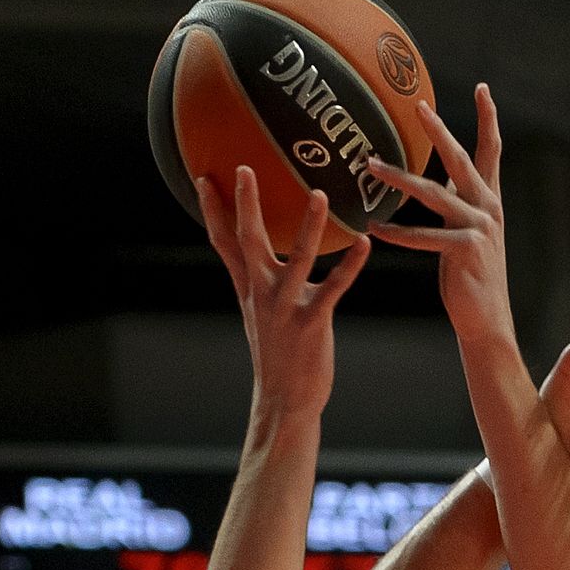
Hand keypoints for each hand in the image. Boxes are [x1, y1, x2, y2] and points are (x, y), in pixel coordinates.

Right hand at [198, 168, 369, 419]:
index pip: (224, 244)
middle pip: (249, 241)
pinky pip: (334, 287)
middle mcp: (263, 294)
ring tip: (319, 194)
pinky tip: (365, 244)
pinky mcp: (312, 321)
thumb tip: (260, 264)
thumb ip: (260, 286)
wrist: (284, 401)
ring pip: (296, 259)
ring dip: (309, 226)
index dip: (214, 211)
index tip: (204, 177)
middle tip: (244, 168)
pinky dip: (351, 264)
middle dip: (246, 204)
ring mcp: (286, 307)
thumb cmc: (279, 358)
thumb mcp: (261, 317)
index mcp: (249, 290)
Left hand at [367, 85, 514, 351]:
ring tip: (369, 165)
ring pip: (432, 194)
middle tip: (419, 106)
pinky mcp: (466, 250)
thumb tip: (430, 188)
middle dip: (439, 132)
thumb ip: (453, 209)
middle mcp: (487, 209)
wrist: (486, 320)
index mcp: (489, 202)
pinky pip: (424, 237)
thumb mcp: (464, 237)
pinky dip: (397, 233)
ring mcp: (478, 228)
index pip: (491, 152)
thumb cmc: (470, 280)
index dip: (488, 119)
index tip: (483, 88)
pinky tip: (374, 227)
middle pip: (460, 160)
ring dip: (398, 179)